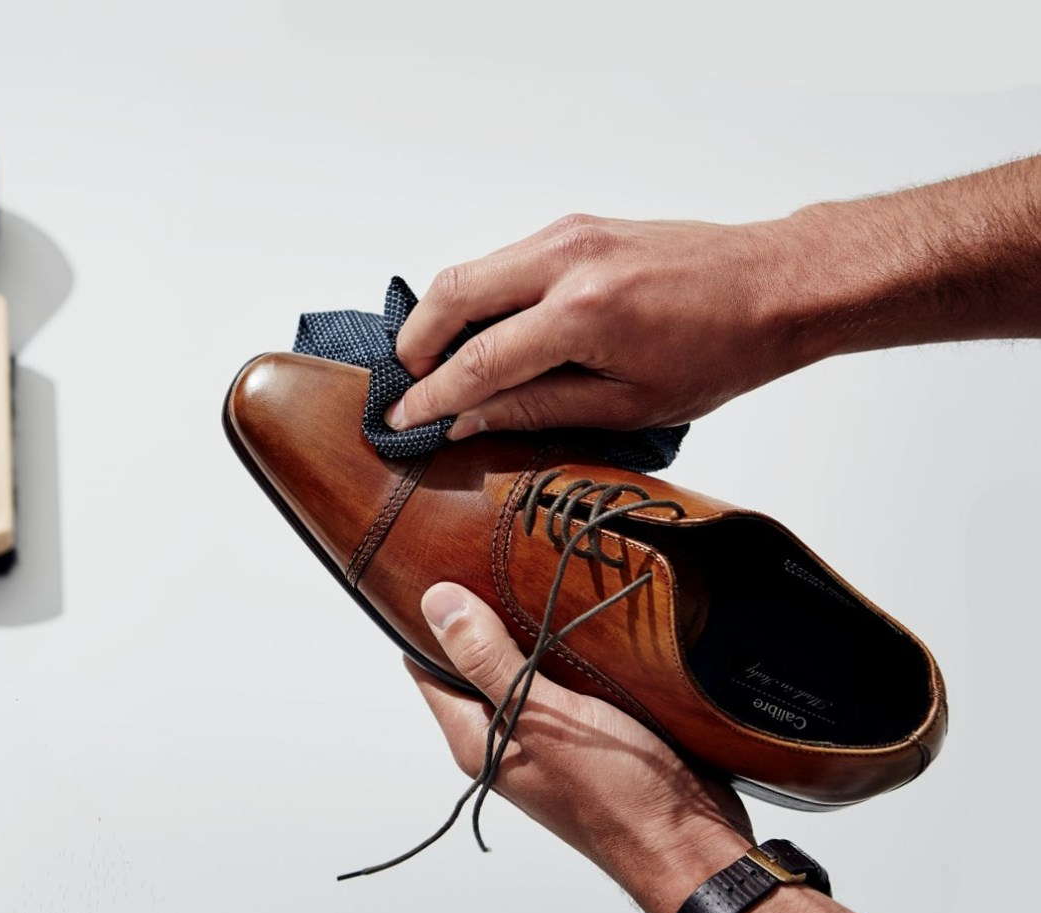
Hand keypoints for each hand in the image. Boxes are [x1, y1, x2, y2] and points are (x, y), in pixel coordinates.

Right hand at [387, 213, 811, 437]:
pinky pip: (504, 261)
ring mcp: (571, 234)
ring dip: (444, 318)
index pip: (479, 359)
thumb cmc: (721, 350)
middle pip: (453, 293)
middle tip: (407, 386)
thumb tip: (469, 417)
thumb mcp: (628, 404)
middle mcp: (569, 260)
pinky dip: (480, 298)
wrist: (775, 287)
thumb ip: (538, 408)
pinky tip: (486, 335)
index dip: (432, 395)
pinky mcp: (577, 227)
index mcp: (585, 313)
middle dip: (416, 343)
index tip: (403, 419)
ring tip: (439, 366)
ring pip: (473, 269)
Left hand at [409, 581, 751, 912]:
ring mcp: (546, 734)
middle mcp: (504, 736)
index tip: (443, 569)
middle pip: (474, 662)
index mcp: (477, 737)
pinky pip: (567, 677)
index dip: (429, 619)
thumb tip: (436, 604)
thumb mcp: (542, 716)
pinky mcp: (588, 729)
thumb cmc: (617, 795)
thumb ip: (488, 661)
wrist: (691, 842)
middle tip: (498, 563)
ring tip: (544, 579)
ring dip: (534, 629)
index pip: (426, 666)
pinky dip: (572, 648)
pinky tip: (587, 619)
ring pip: (525, 665)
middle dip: (482, 616)